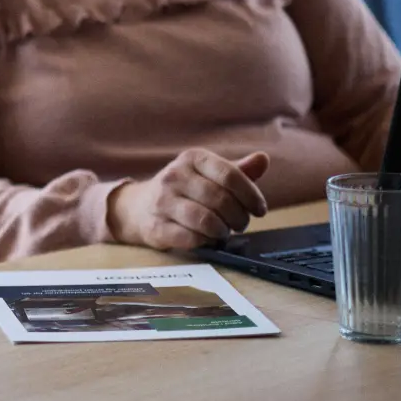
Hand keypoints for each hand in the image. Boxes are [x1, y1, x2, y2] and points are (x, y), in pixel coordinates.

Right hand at [107, 149, 270, 250]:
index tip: (259, 210)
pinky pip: (190, 238)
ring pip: (206, 220)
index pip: (230, 175)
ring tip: (224, 231)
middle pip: (220, 199)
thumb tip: (263, 160)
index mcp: (192, 158)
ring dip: (222, 230)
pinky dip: (205, 241)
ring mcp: (162, 201)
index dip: (251, 195)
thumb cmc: (184, 191)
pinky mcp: (155, 226)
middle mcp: (174, 176)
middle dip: (239, 217)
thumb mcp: (209, 175)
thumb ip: (237, 171)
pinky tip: (207, 238)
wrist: (138, 207)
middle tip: (241, 224)